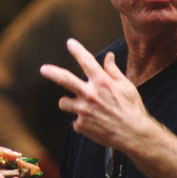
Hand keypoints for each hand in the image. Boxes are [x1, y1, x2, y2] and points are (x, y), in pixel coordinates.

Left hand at [39, 38, 155, 148]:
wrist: (134, 134)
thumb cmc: (132, 108)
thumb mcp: (126, 85)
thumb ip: (113, 70)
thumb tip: (108, 56)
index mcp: (102, 82)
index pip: (86, 61)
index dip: (77, 50)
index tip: (70, 43)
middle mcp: (90, 94)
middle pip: (64, 79)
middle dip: (52, 72)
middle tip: (43, 69)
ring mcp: (83, 110)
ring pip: (64, 102)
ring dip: (69, 103)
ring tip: (82, 107)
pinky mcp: (81, 125)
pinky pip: (75, 121)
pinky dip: (82, 121)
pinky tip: (94, 124)